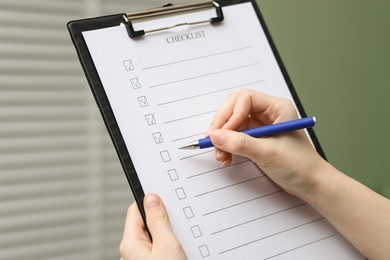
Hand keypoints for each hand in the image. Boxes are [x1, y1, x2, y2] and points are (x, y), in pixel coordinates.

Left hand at [119, 193, 186, 259]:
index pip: (136, 210)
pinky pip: (157, 249)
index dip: (151, 202)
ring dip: (167, 236)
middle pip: (145, 224)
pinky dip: (168, 246)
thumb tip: (151, 199)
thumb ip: (158, 221)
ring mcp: (140, 259)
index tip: (165, 198)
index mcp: (130, 244)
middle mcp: (130, 252)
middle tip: (178, 225)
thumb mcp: (167, 245)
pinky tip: (179, 251)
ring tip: (180, 243)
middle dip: (162, 221)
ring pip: (153, 238)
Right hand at [207, 89, 325, 197]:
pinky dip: (227, 146)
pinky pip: (235, 136)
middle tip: (213, 140)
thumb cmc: (300, 165)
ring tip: (220, 155)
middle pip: (235, 108)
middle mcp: (268, 113)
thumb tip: (216, 136)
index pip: (245, 98)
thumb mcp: (267, 153)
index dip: (232, 114)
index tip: (224, 133)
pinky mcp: (257, 138)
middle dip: (223, 125)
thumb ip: (240, 143)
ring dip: (223, 138)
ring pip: (233, 123)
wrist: (311, 184)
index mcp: (277, 108)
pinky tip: (226, 157)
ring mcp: (262, 126)